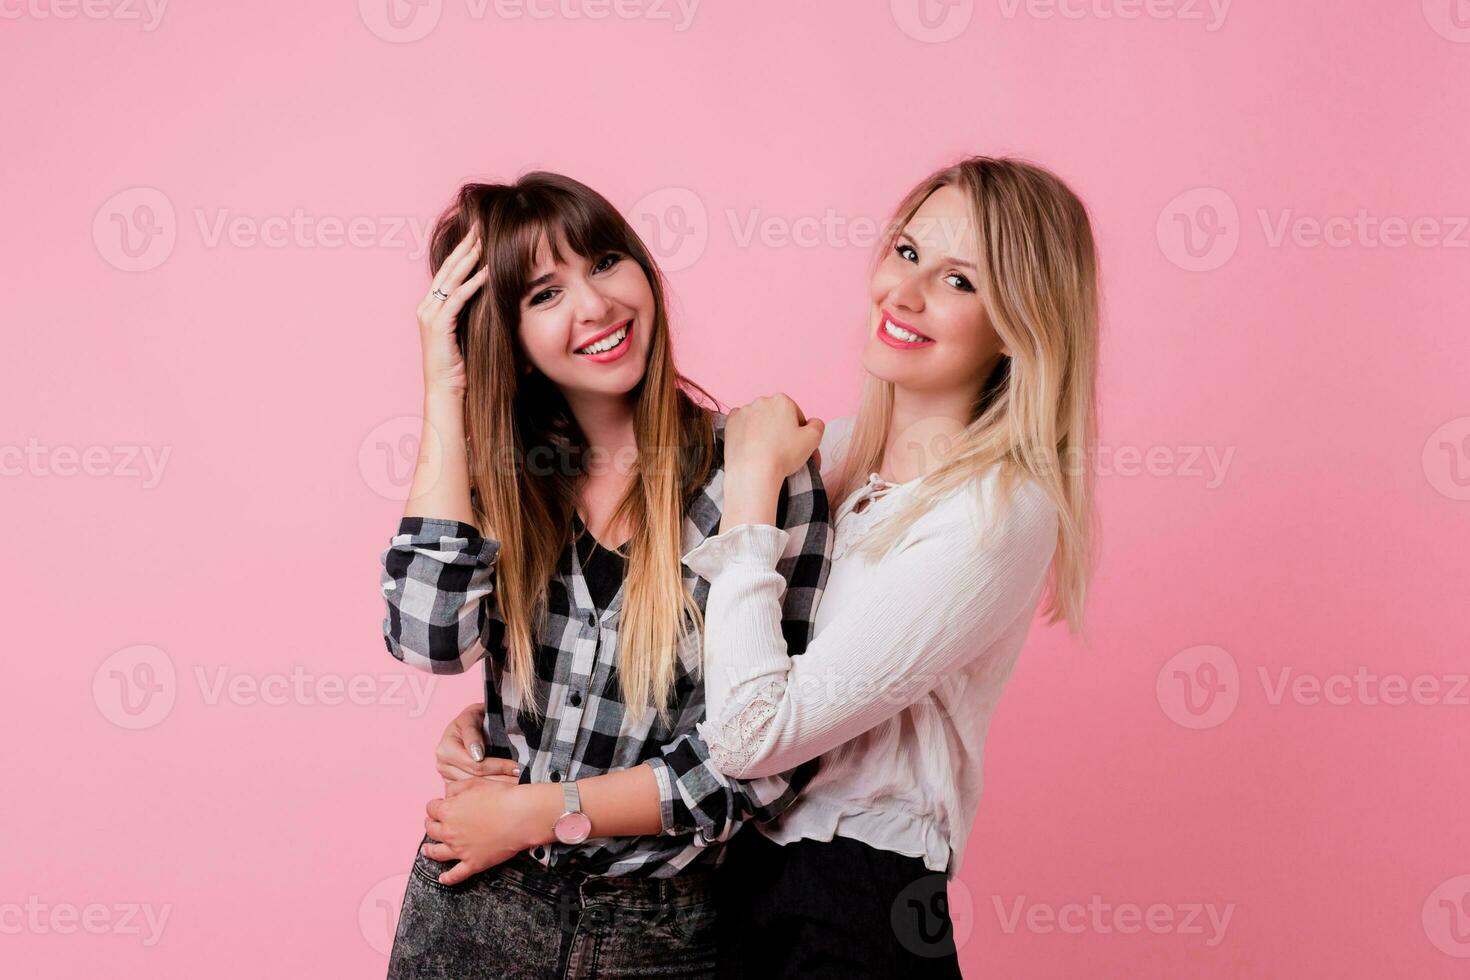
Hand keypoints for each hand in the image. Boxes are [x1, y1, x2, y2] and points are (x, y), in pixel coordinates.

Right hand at [418, 225, 487, 396]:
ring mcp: (430, 315)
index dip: (462, 251)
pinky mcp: (438, 326)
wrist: (446, 391)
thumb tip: (493, 297)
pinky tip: (488, 271)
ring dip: (469, 258)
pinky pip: (458, 298)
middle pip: (448, 269)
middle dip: (465, 245)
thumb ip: (473, 313)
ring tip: (483, 241)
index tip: (477, 233)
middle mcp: (427, 306)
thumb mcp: (467, 332)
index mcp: (432, 306)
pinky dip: (473, 283)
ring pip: (452, 279)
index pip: (448, 272)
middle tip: (479, 226)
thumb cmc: (461, 367)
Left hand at [422, 779, 541, 885]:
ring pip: (438, 853)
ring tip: (427, 850)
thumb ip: (456, 788)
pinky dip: (448, 878)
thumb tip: (446, 793)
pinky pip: (456, 874)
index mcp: (448, 811)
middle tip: (433, 823)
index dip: (435, 806)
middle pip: (432, 830)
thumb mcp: (475, 782)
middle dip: (431, 825)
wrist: (520, 816)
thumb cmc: (501, 797)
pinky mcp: (473, 863)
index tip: (440, 805)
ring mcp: (460, 850)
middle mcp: (449, 832)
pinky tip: (443, 878)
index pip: (432, 808)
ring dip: (429, 851)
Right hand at [436, 702, 520, 783]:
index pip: (476, 765)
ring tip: (517, 784)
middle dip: (501, 779)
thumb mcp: (472, 717)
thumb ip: (472, 733)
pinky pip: (473, 792)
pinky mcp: (454, 786)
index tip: (517, 767)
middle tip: (522, 778)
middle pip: (476, 779)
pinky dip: (491, 790)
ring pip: (476, 789)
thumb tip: (477, 756)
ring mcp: (447, 778)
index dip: (499, 766)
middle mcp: (443, 766)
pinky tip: (506, 787)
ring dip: (498, 787)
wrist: (470, 724)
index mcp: (446, 749)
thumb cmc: (474, 718)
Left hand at [725, 394, 824, 486]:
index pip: (796, 415)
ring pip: (759, 420)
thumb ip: (817, 425)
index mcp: (782, 400)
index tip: (796, 446)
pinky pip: (742, 425)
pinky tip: (751, 446)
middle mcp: (761, 401)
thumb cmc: (783, 455)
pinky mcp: (730, 424)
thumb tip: (812, 422)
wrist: (753, 471)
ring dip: (763, 431)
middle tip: (782, 450)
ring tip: (766, 451)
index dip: (799, 432)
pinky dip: (747, 433)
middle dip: (780, 429)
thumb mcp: (813, 439)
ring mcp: (744, 411)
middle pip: (776, 416)